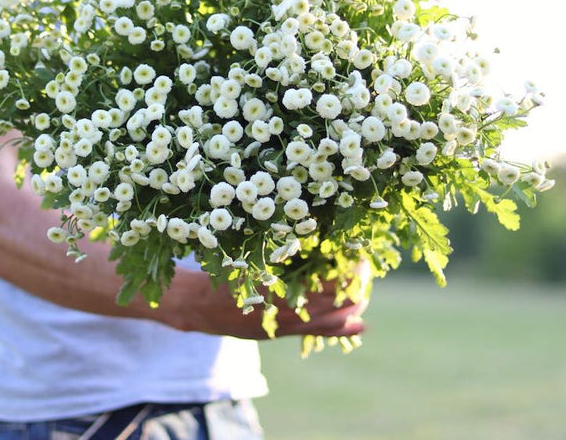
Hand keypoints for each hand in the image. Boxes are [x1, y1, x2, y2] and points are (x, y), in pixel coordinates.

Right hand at [165, 267, 368, 339]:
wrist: (198, 306)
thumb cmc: (220, 273)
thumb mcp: (246, 258)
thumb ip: (276, 251)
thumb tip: (308, 233)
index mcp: (277, 294)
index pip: (322, 285)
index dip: (342, 271)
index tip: (357, 256)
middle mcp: (284, 315)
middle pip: (330, 304)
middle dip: (352, 287)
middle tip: (367, 269)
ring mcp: (284, 326)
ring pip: (328, 321)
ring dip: (350, 307)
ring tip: (366, 292)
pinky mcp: (281, 332)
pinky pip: (317, 333)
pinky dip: (340, 330)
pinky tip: (359, 325)